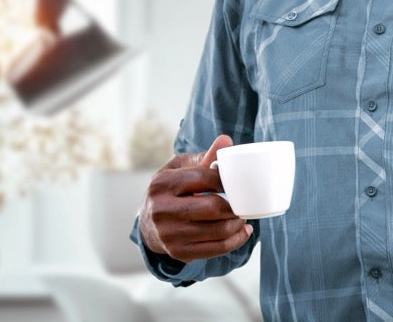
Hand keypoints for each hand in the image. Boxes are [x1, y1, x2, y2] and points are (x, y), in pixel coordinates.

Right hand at [138, 134, 253, 262]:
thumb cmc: (171, 190)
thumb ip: (205, 156)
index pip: (204, 178)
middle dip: (235, 205)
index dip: (227, 180)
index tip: (238, 182)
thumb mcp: (180, 169)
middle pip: (213, 208)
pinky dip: (235, 240)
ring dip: (238, 223)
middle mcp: (161, 210)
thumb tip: (226, 141)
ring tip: (243, 215)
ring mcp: (169, 234)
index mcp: (162, 183)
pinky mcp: (178, 252)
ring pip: (217, 230)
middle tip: (245, 202)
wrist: (148, 224)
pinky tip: (242, 231)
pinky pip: (216, 249)